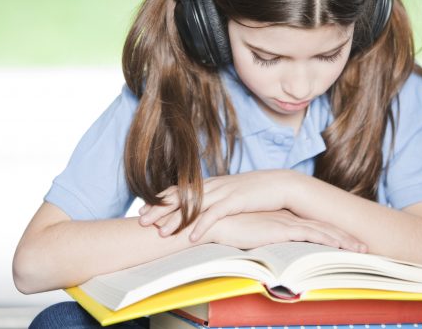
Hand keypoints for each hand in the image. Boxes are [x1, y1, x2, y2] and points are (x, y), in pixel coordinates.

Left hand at [138, 169, 304, 238]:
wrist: (281, 184)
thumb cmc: (256, 192)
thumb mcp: (230, 195)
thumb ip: (214, 199)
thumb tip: (201, 209)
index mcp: (210, 184)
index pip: (179, 190)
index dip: (160, 200)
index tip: (143, 209)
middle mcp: (213, 186)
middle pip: (180, 197)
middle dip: (159, 209)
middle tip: (140, 220)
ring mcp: (224, 192)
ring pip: (193, 206)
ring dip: (175, 220)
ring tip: (160, 233)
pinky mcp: (236, 201)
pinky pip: (214, 215)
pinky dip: (201, 226)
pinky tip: (191, 238)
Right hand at [199, 210, 366, 251]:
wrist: (215, 223)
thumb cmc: (227, 231)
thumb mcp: (250, 235)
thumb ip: (262, 239)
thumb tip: (269, 252)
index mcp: (282, 218)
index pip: (313, 226)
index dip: (332, 234)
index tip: (347, 243)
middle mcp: (288, 218)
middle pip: (324, 227)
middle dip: (345, 238)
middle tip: (364, 248)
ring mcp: (287, 222)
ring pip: (323, 231)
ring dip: (344, 241)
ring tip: (361, 250)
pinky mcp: (283, 229)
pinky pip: (312, 236)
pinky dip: (329, 241)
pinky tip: (342, 247)